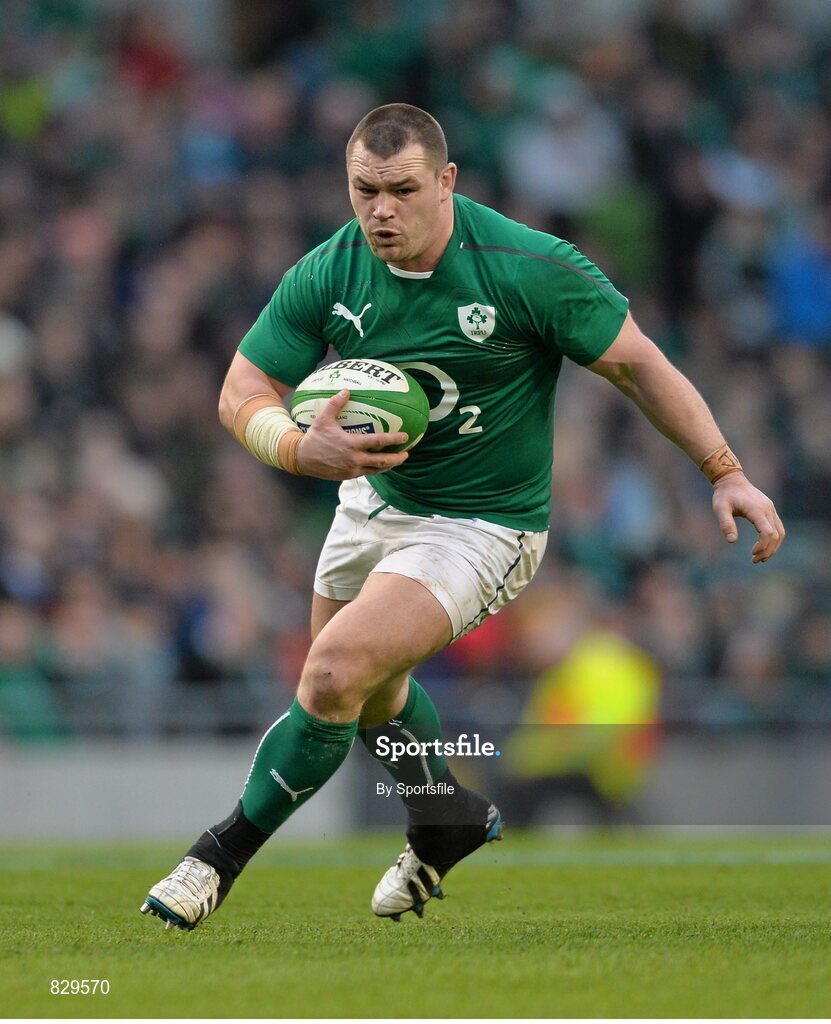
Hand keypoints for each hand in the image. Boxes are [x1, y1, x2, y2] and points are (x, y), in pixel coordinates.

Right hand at [295, 389, 409, 479]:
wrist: (302, 459)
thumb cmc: (314, 438)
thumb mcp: (323, 419)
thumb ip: (335, 404)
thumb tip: (346, 390)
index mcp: (351, 444)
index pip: (378, 442)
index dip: (393, 439)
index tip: (405, 436)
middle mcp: (354, 459)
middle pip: (382, 461)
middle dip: (397, 458)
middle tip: (407, 453)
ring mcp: (352, 470)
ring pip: (376, 470)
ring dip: (388, 466)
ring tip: (397, 460)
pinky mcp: (348, 476)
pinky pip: (366, 473)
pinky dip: (375, 469)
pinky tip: (380, 465)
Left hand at [711, 472, 784, 562]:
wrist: (731, 480)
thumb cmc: (724, 495)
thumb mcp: (720, 508)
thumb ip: (726, 524)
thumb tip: (732, 541)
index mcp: (757, 509)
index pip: (767, 532)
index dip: (762, 546)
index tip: (752, 554)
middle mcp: (767, 509)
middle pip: (776, 535)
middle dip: (768, 550)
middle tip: (755, 561)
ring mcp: (771, 509)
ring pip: (780, 532)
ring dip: (773, 547)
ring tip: (760, 558)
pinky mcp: (770, 510)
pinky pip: (778, 527)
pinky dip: (774, 539)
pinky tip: (764, 547)